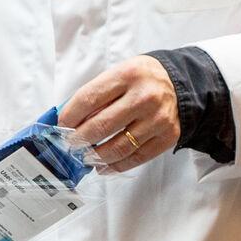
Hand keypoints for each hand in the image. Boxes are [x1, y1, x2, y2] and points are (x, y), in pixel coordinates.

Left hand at [60, 55, 180, 172]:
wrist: (179, 84)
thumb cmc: (140, 79)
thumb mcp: (118, 74)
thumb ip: (96, 94)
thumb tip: (70, 121)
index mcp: (126, 75)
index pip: (89, 99)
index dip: (70, 116)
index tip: (60, 126)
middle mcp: (144, 97)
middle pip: (102, 125)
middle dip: (80, 139)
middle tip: (70, 144)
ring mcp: (158, 119)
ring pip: (120, 146)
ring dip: (96, 156)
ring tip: (84, 157)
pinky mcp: (168, 136)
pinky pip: (138, 157)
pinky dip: (117, 166)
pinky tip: (103, 167)